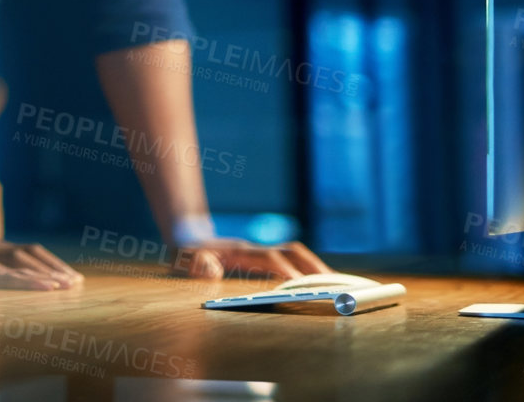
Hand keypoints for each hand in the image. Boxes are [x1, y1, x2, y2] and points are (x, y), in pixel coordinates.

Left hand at [172, 238, 330, 280]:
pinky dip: (309, 270)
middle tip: (336, 285)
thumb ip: (196, 265)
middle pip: (292, 252)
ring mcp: (261, 252)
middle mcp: (255, 250)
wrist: (186, 237)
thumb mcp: (186, 260)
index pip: (270, 258)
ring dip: (316, 268)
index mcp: (240, 252)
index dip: (286, 270)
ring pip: (296, 255)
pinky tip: (320, 285)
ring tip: (337, 286)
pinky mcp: (263, 259)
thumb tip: (211, 271)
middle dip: (314, 267)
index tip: (302, 286)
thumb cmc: (188, 253)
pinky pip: (292, 261)